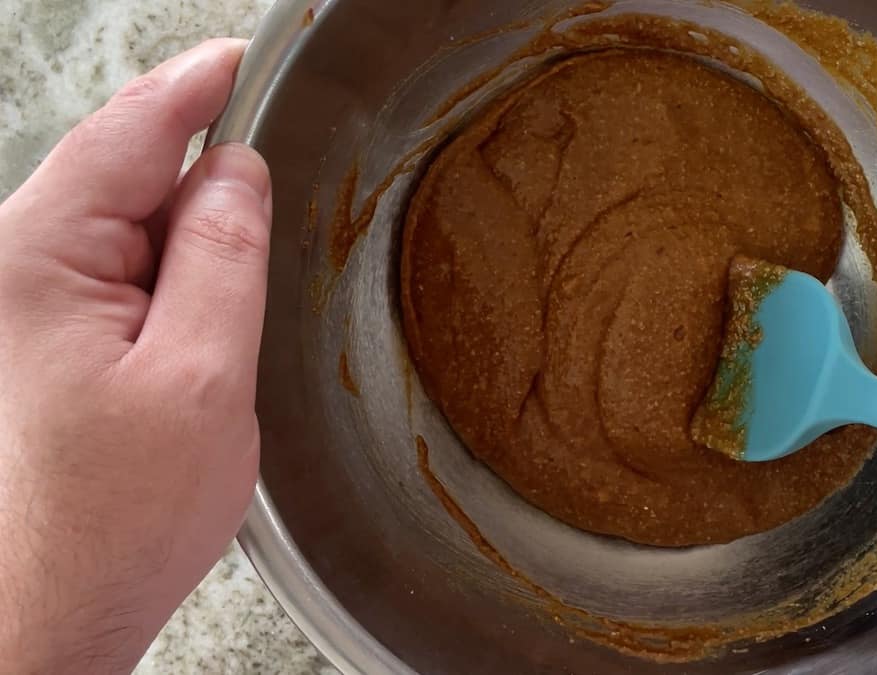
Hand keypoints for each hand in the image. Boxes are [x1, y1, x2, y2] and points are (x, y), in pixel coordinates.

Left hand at [0, 40, 268, 672]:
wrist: (52, 610)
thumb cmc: (111, 518)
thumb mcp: (200, 378)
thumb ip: (221, 257)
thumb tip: (236, 170)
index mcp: (41, 256)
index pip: (131, 129)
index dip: (199, 85)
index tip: (246, 57)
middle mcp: (19, 264)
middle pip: (132, 170)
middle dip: (206, 180)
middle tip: (271, 223)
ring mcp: (31, 299)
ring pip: (135, 224)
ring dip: (194, 239)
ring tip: (226, 323)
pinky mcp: (52, 333)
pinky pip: (127, 270)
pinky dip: (177, 275)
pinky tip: (203, 328)